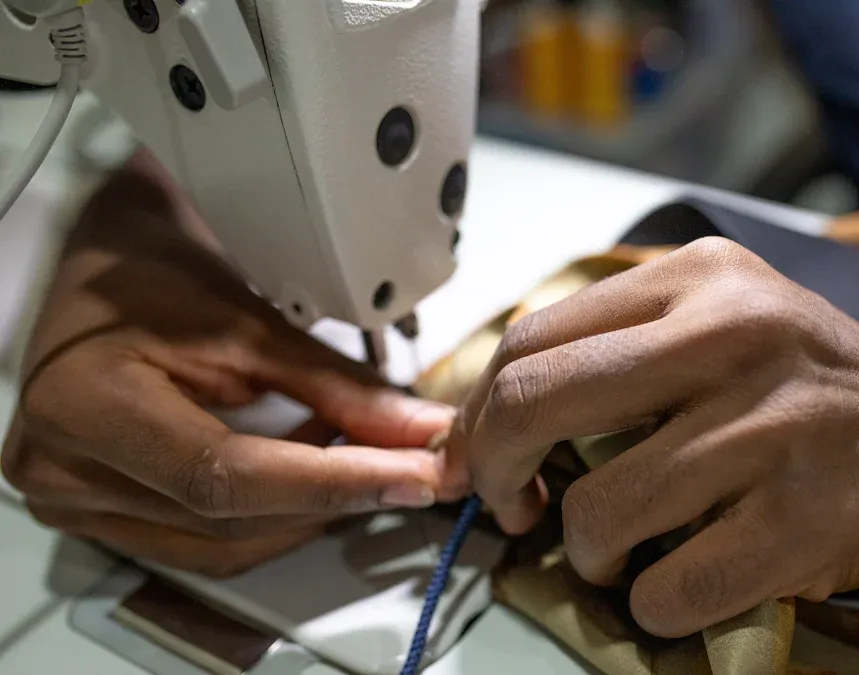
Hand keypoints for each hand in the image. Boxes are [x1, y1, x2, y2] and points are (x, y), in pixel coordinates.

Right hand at [2, 152, 455, 576]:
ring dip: (306, 511)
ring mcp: (74, 501)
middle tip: (411, 468)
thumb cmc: (156, 267)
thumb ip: (336, 385)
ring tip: (355, 453)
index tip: (411, 477)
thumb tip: (418, 433)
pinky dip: (271, 515)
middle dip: (334, 498)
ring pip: (223, 545)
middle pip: (229, 520)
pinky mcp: (99, 512)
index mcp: (86, 406)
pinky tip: (307, 471)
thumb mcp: (249, 317)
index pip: (225, 474)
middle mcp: (63, 471)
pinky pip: (202, 542)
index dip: (330, 482)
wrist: (99, 264)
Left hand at [451, 237, 858, 636]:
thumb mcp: (728, 319)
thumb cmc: (819, 386)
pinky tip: (677, 582)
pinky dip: (651, 603)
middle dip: (495, 472)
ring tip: (618, 551)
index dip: (480, 411)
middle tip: (513, 507)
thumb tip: (489, 415)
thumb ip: (621, 347)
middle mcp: (736, 334)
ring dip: (587, 553)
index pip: (533, 338)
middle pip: (536, 402)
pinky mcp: (806, 521)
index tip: (479, 457)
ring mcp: (775, 428)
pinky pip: (666, 588)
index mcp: (703, 277)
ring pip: (598, 512)